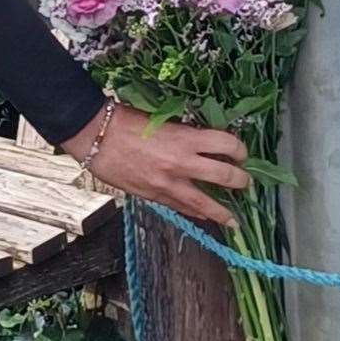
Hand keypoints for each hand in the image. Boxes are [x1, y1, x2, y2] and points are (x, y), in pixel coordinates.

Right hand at [63, 100, 251, 230]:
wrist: (94, 136)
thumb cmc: (123, 121)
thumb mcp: (159, 121)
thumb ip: (182, 134)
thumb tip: (202, 143)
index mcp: (184, 138)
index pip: (227, 144)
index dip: (240, 149)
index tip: (241, 152)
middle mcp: (182, 163)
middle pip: (227, 176)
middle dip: (242, 180)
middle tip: (244, 181)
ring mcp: (169, 184)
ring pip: (208, 204)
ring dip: (225, 212)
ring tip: (234, 219)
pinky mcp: (155, 196)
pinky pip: (183, 209)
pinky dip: (196, 212)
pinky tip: (203, 215)